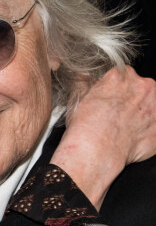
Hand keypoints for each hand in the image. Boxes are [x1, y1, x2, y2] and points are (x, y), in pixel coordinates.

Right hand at [51, 66, 155, 209]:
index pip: (123, 74)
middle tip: (116, 114)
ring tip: (124, 126)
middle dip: (131, 99)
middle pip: (141, 87)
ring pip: (151, 105)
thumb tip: (82, 77)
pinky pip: (155, 125)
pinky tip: (132, 137)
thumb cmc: (86, 127)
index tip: (110, 97)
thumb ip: (84, 82)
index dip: (115, 87)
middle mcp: (143, 87)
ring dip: (142, 113)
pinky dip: (147, 130)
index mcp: (122, 76)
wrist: (97, 151)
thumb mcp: (77, 98)